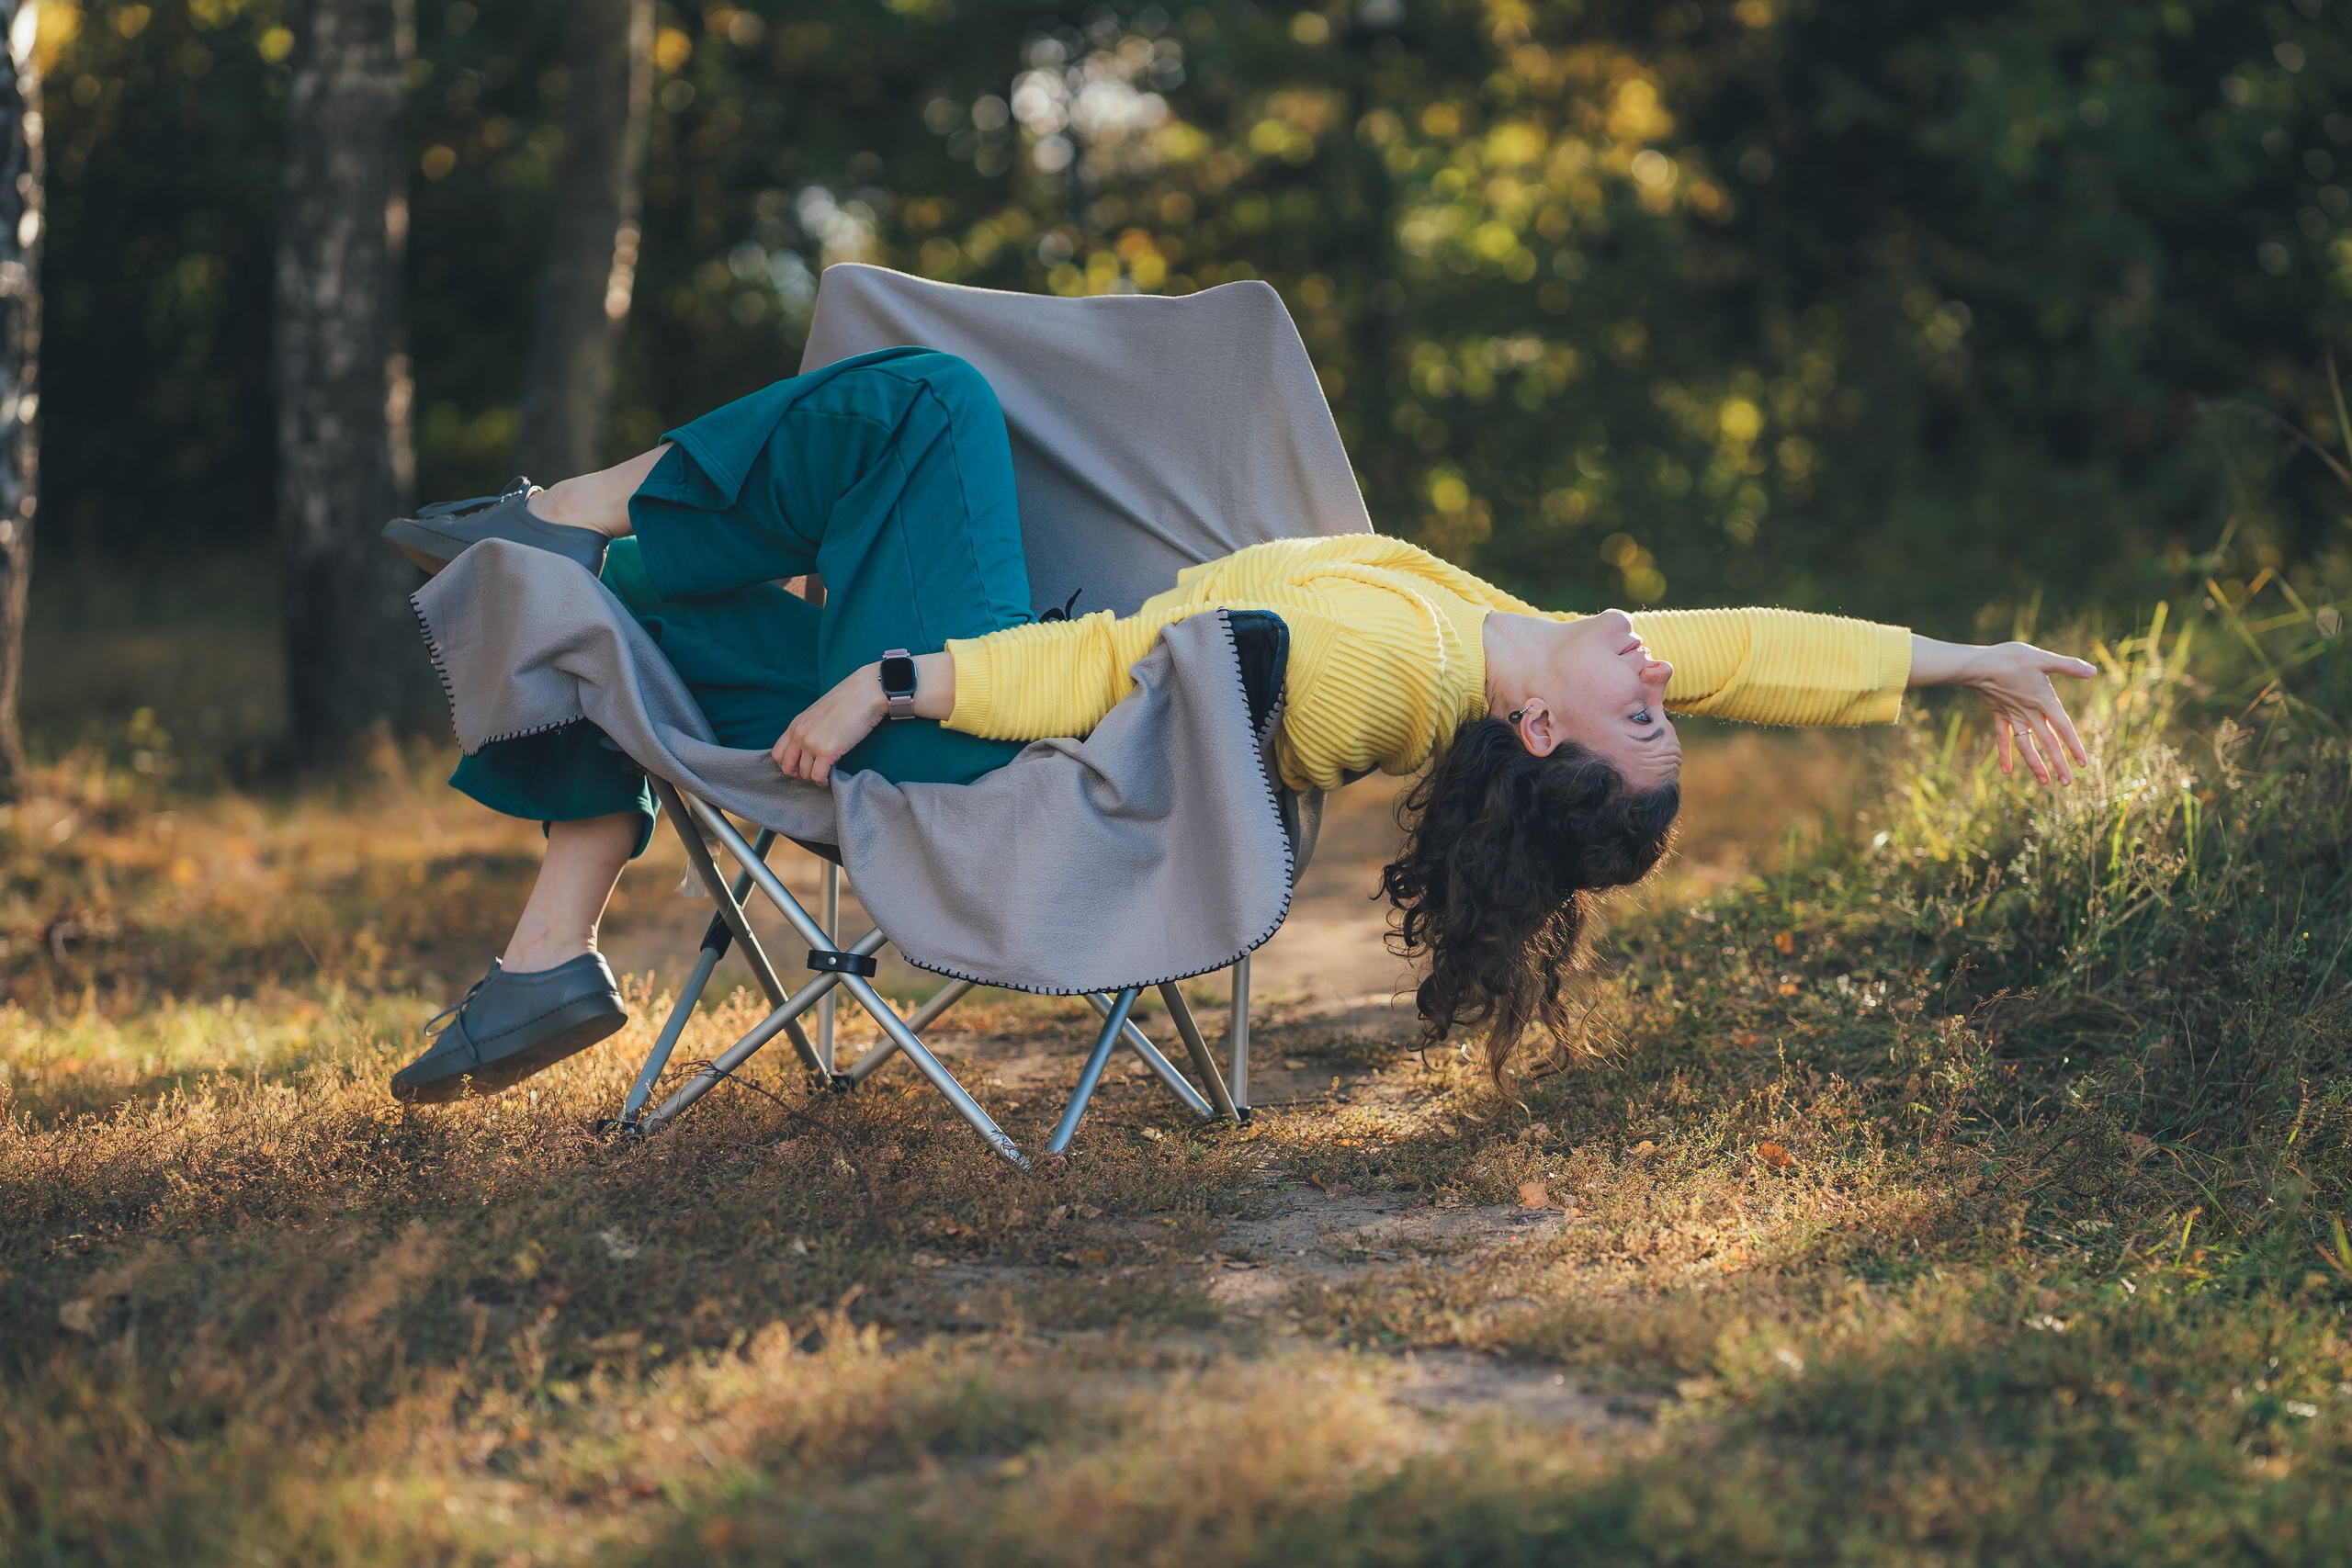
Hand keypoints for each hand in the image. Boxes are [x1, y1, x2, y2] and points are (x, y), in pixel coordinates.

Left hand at [771, 663, 885, 786]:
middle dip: (799, 775)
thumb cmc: (848, 701)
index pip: (778, 753)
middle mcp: (799, 734)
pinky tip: (831, 779)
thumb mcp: (818, 713)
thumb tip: (810, 747)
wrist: (866, 693)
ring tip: (825, 776)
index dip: (788, 765)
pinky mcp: (827, 751)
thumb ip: (809, 728)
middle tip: (813, 774)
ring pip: (804, 774)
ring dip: (814, 779)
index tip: (801, 766)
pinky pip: (819, 776)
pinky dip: (824, 782)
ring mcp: (811, 743)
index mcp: (796, 724)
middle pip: (788, 767)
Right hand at [1942, 640, 2097, 785]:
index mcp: (2044, 700)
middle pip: (2047, 742)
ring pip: (2026, 745)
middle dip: (2058, 762)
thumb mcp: (2043, 659)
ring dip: (2035, 764)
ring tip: (2044, 782)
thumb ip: (2069, 666)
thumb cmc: (2011, 658)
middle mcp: (2030, 713)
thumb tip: (2094, 672)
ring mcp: (2013, 716)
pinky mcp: (1999, 714)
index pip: (2063, 728)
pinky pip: (2003, 738)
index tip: (2082, 764)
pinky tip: (2006, 771)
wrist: (1978, 664)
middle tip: (2067, 782)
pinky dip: (2004, 754)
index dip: (2074, 746)